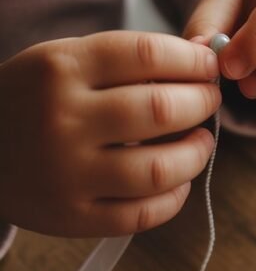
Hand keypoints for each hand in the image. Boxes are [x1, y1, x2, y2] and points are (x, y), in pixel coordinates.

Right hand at [0, 31, 219, 236]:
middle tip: (208, 102)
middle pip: (161, 109)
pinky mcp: (71, 217)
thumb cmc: (31, 101)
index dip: (193, 60)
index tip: (209, 65)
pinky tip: (178, 182)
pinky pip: (142, 214)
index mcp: (59, 68)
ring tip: (200, 142)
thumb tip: (202, 58)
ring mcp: (66, 173)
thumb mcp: (59, 62)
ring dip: (196, 154)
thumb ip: (123, 60)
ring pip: (160, 168)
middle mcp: (62, 119)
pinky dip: (174, 198)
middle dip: (201, 103)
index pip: (148, 54)